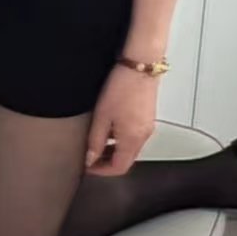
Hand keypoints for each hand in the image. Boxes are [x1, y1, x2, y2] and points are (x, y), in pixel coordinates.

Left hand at [84, 63, 159, 177]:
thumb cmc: (123, 86)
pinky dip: (122, 138)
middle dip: (107, 161)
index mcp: (133, 140)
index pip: (118, 168)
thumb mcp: (102, 116)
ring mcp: (148, 126)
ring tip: (98, 140)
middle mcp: (144, 136)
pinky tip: (111, 127)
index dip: (101, 170)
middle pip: (126, 160)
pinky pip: (135, 136)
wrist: (141, 65)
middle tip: (91, 156)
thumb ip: (95, 141)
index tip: (88, 165)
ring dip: (114, 150)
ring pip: (130, 149)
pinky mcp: (148, 117)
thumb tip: (91, 158)